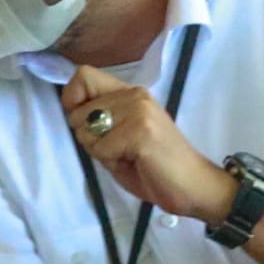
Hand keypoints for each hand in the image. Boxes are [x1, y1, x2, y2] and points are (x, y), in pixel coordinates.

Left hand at [61, 65, 235, 224]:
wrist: (192, 187)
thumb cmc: (154, 167)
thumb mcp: (119, 138)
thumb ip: (98, 122)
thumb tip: (71, 113)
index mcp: (130, 93)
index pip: (82, 76)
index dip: (73, 100)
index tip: (87, 124)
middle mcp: (134, 94)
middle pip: (78, 111)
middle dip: (88, 138)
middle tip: (117, 150)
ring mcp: (139, 111)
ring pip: (86, 130)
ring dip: (100, 151)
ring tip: (128, 156)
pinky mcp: (141, 131)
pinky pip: (101, 148)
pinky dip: (111, 162)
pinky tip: (136, 162)